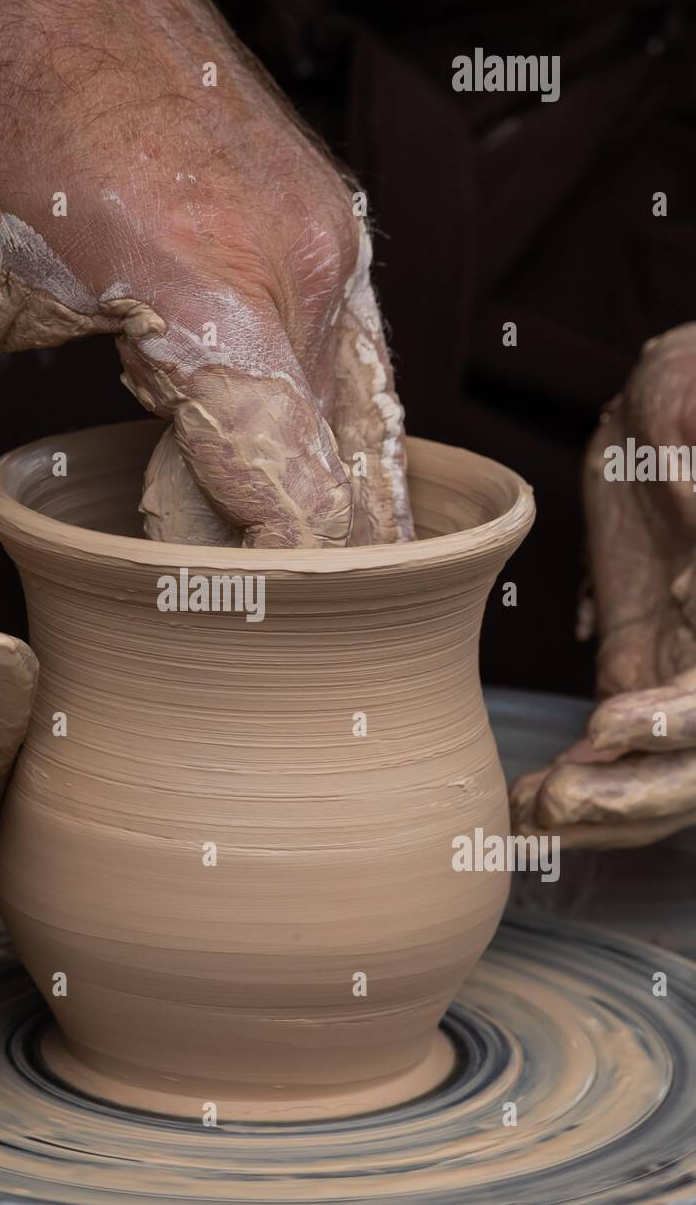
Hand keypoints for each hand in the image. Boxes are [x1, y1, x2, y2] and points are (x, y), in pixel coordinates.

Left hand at [0, 0, 411, 574]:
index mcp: (211, 303)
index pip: (293, 502)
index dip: (269, 592)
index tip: (225, 637)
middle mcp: (298, 273)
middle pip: (341, 483)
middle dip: (288, 562)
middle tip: (218, 607)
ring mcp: (327, 239)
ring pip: (370, 428)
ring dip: (321, 502)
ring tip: (250, 545)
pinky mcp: (328, 216)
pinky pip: (365, 362)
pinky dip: (336, 432)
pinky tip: (290, 463)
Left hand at [512, 325, 695, 846]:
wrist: (668, 408)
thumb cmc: (682, 390)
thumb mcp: (678, 391)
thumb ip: (685, 438)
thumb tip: (688, 516)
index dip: (680, 717)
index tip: (612, 725)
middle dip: (634, 792)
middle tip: (553, 799)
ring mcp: (685, 668)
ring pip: (665, 776)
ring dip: (602, 811)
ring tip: (528, 815)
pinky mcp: (642, 667)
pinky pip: (623, 755)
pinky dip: (583, 786)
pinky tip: (524, 807)